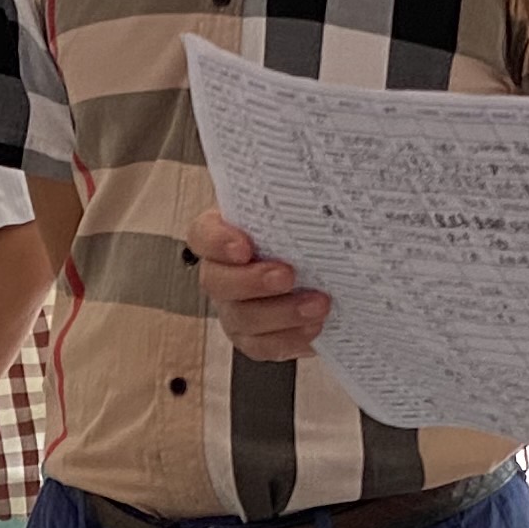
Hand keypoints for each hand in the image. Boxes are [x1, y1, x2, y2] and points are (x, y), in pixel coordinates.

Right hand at [187, 206, 328, 362]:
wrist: (326, 275)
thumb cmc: (304, 237)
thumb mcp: (298, 213)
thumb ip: (298, 203)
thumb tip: (324, 181)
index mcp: (225, 236)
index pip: (203, 235)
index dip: (217, 242)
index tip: (244, 246)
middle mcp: (222, 275)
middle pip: (217, 282)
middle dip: (252, 282)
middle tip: (288, 276)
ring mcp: (235, 309)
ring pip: (242, 318)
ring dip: (281, 313)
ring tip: (318, 304)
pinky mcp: (254, 338)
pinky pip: (263, 346)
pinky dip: (290, 339)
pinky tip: (314, 328)